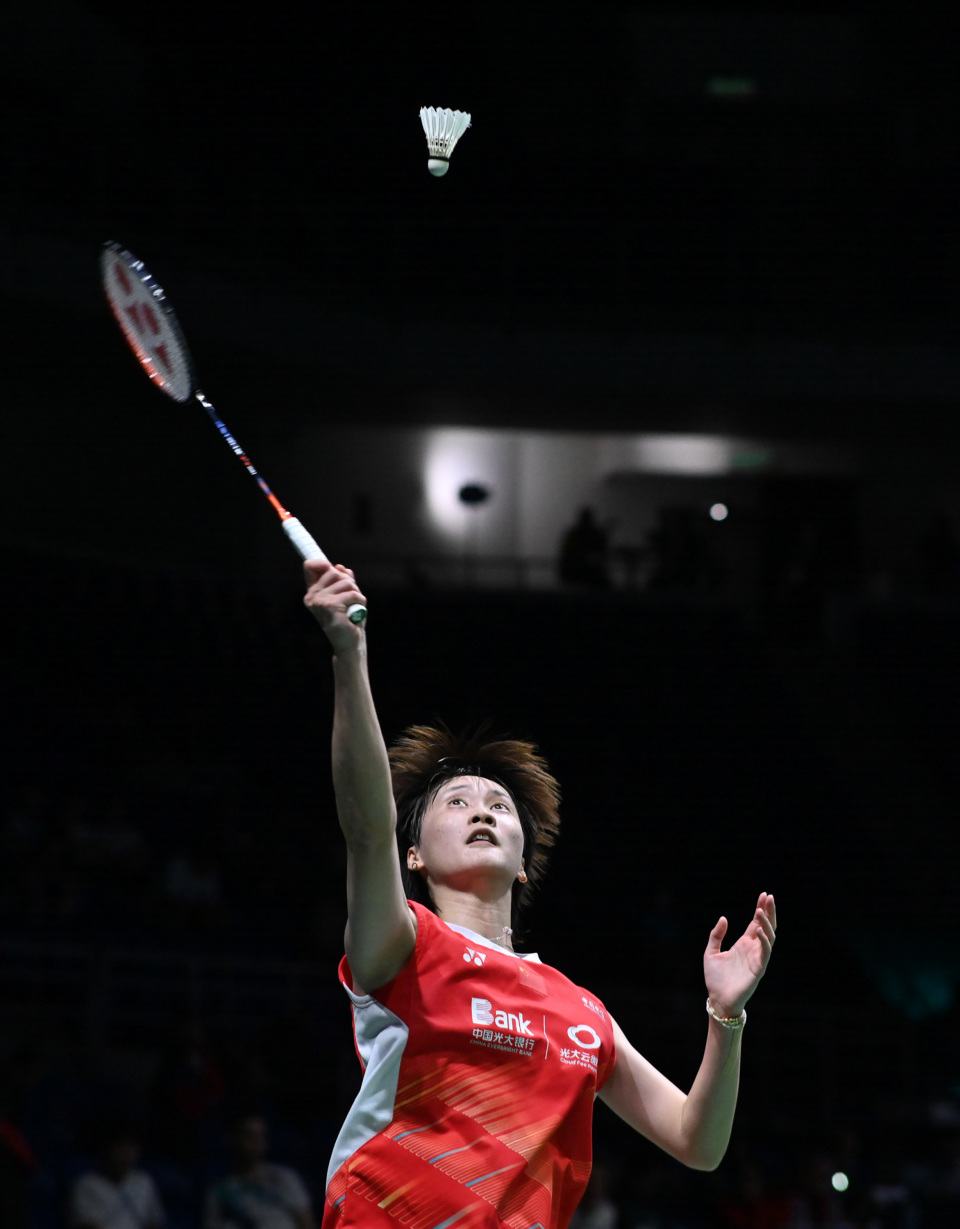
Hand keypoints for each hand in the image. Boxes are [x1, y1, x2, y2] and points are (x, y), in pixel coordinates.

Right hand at [303, 561, 366, 653]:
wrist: (349, 643)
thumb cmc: (348, 621)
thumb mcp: (346, 597)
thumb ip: (343, 582)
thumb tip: (341, 567)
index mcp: (313, 592)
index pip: (310, 566)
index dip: (322, 563)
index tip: (333, 567)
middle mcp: (312, 596)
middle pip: (334, 571)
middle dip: (349, 582)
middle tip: (351, 598)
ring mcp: (320, 601)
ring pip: (346, 582)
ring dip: (356, 594)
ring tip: (353, 608)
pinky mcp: (330, 606)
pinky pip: (353, 594)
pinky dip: (360, 602)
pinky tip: (355, 614)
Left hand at [703, 892, 775, 1018]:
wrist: (717, 999)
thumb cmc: (715, 978)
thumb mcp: (711, 951)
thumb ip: (716, 935)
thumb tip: (724, 917)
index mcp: (744, 944)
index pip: (756, 923)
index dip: (760, 909)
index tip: (764, 895)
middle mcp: (753, 949)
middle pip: (766, 927)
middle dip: (769, 912)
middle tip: (769, 897)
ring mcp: (757, 958)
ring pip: (768, 937)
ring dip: (766, 923)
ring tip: (760, 910)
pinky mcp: (758, 969)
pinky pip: (765, 953)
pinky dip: (765, 941)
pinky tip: (759, 930)